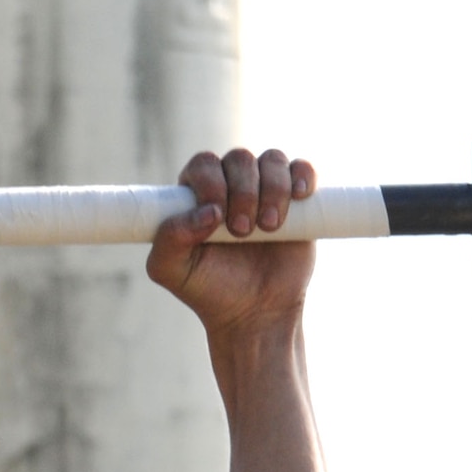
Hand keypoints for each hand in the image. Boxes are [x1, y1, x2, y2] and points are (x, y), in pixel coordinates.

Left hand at [146, 148, 316, 338]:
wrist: (255, 312)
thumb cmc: (209, 289)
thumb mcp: (171, 271)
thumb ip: (169, 239)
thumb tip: (208, 211)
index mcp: (197, 195)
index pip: (203, 165)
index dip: (211, 183)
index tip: (216, 215)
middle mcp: (230, 185)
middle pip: (238, 159)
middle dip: (242, 192)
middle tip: (241, 231)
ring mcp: (265, 189)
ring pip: (272, 159)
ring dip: (272, 188)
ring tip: (269, 227)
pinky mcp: (297, 199)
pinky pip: (302, 167)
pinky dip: (302, 174)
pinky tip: (298, 195)